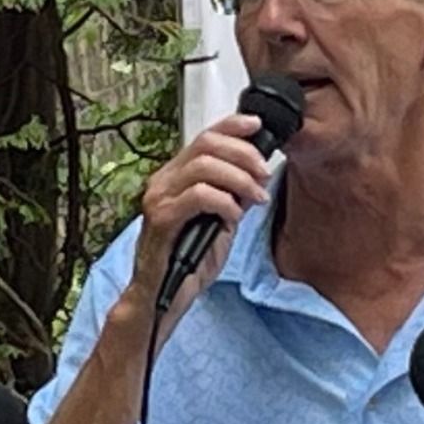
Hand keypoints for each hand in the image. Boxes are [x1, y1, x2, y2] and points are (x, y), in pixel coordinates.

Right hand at [123, 112, 273, 317]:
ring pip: (203, 166)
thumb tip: (258, 174)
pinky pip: (199, 196)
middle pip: (206, 144)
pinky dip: (224, 202)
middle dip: (243, 154)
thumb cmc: (189, 261)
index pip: (204, 136)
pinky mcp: (162, 219)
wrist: (164, 297)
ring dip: (238, 178)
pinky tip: (233, 217)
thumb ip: (234, 195)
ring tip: (255, 198)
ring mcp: (159, 198)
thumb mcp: (220, 220)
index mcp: (175, 176)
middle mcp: (163, 181)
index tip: (257, 126)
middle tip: (263, 173)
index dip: (232, 125)